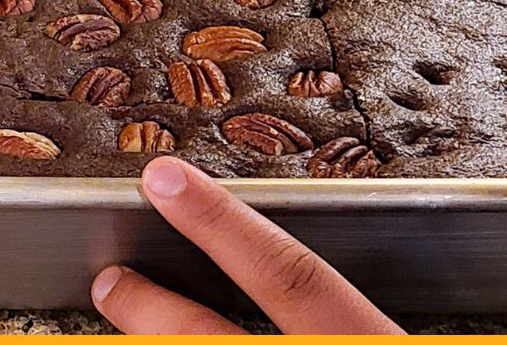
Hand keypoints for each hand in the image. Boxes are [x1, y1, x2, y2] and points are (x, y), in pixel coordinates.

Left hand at [91, 157, 404, 333]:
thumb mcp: (395, 336)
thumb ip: (358, 313)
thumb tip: (304, 280)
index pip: (293, 276)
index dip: (221, 223)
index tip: (165, 178)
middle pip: (212, 339)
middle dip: (151, 311)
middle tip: (111, 281)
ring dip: (152, 343)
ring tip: (122, 315)